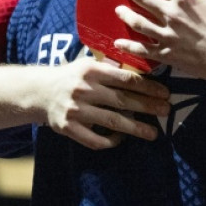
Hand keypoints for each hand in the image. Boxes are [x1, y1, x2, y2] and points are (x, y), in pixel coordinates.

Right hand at [40, 57, 169, 149]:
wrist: (39, 92)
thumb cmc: (71, 76)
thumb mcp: (88, 64)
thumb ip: (111, 68)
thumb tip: (142, 70)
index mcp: (91, 70)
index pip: (126, 79)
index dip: (148, 86)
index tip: (164, 92)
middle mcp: (84, 90)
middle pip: (122, 100)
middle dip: (148, 106)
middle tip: (166, 111)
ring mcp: (76, 110)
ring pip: (112, 121)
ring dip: (136, 128)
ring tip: (153, 133)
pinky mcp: (68, 128)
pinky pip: (94, 139)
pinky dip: (111, 141)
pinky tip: (122, 139)